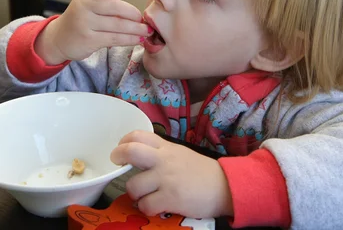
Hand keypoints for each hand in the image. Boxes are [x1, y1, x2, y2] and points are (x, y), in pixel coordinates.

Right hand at [35, 0, 151, 63]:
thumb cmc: (80, 20)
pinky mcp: (89, 40)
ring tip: (147, 31)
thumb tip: (136, 14)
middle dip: (133, 14)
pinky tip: (138, 40)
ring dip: (136, 29)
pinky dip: (129, 39)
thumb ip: (106, 4)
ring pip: (118, 25)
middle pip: (115, 7)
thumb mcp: (87, 5)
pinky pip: (115, 39)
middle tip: (143, 19)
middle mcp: (84, 7)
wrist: (58, 39)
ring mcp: (86, 24)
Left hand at [110, 130, 233, 218]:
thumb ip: (161, 153)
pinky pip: (145, 205)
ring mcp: (166, 179)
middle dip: (118, 157)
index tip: (121, 150)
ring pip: (133, 186)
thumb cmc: (202, 172)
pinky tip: (155, 206)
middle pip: (131, 151)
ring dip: (135, 193)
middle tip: (118, 164)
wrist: (224, 186)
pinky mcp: (170, 198)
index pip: (138, 135)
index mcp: (167, 147)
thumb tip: (138, 158)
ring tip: (144, 195)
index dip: (123, 142)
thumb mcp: (180, 154)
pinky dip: (146, 208)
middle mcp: (164, 160)